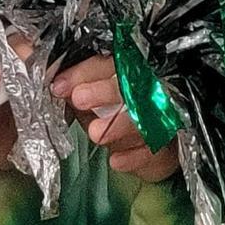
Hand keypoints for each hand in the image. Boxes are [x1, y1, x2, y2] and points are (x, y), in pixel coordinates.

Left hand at [51, 55, 179, 181]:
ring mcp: (163, 120)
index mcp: (128, 72)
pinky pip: (155, 152)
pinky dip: (135, 157)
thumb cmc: (114, 116)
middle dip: (104, 91)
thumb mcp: (92, 101)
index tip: (59, 85)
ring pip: (146, 118)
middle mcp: (150, 92)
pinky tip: (116, 160)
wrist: (147, 151)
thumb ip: (77, 90)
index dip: (83, 73)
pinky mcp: (168, 149)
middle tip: (79, 99)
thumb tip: (56, 86)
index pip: (108, 63)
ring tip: (96, 134)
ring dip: (119, 125)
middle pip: (132, 85)